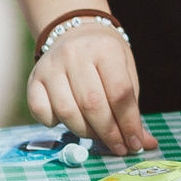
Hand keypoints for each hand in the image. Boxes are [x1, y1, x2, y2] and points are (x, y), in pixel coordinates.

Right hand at [28, 21, 154, 155]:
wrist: (75, 33)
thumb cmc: (106, 59)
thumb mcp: (126, 72)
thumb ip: (133, 108)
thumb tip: (147, 144)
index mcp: (106, 49)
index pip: (120, 93)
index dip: (128, 123)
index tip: (134, 144)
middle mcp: (75, 54)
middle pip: (92, 104)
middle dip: (108, 133)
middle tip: (118, 147)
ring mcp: (51, 66)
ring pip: (67, 111)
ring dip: (84, 132)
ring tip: (96, 135)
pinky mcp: (33, 78)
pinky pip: (40, 111)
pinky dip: (54, 124)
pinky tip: (67, 120)